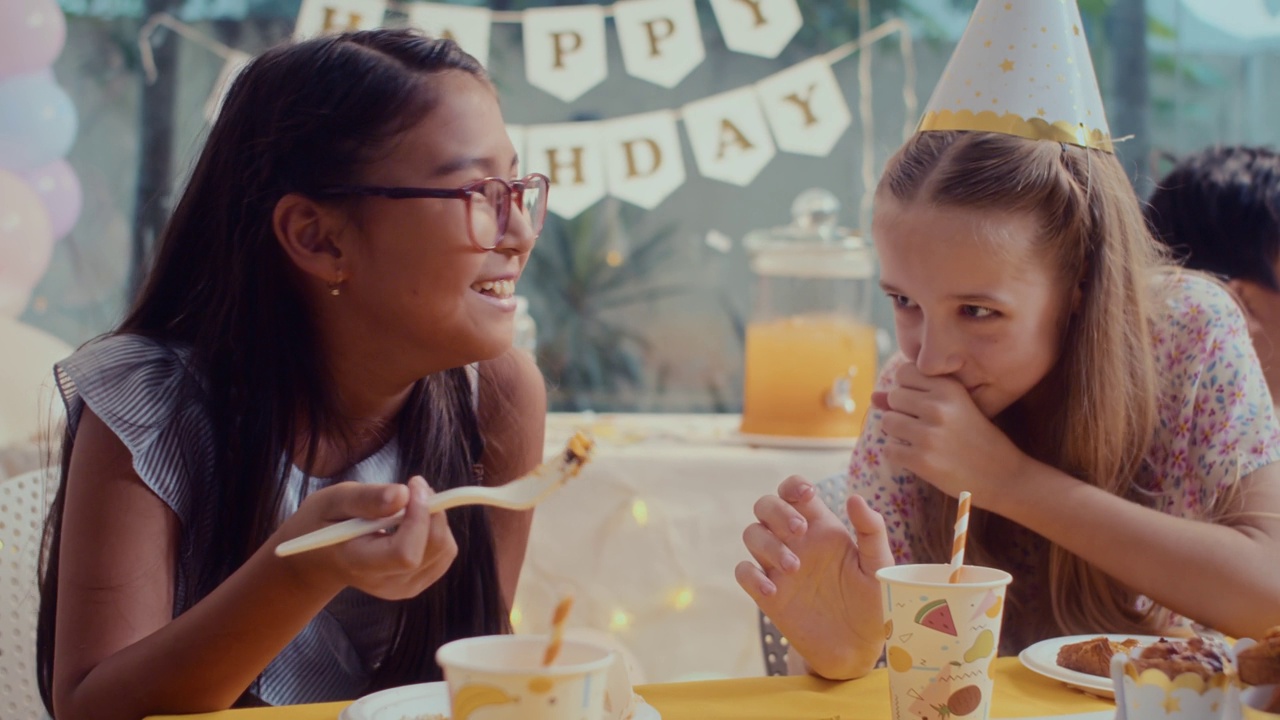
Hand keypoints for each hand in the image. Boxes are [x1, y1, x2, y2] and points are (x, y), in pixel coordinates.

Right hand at [271, 476, 458, 599]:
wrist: (320, 557)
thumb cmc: (323, 524)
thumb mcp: (333, 501)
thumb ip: (366, 498)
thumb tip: (403, 494)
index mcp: (360, 564)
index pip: (405, 553)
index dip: (419, 517)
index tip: (413, 485)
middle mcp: (386, 583)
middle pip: (433, 549)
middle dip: (432, 510)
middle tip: (413, 486)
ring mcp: (404, 588)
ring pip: (444, 550)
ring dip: (435, 519)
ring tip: (407, 504)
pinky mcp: (417, 583)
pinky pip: (445, 553)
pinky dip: (436, 530)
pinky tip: (412, 522)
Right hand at [735, 476, 891, 679]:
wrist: (859, 649)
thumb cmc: (873, 603)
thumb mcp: (879, 565)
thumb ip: (871, 531)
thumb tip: (855, 497)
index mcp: (821, 527)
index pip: (794, 492)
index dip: (793, 485)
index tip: (806, 494)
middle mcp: (796, 542)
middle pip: (765, 506)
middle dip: (777, 510)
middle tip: (798, 531)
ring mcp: (778, 566)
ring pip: (752, 534)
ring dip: (768, 544)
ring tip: (795, 567)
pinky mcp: (768, 594)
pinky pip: (744, 572)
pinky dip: (752, 576)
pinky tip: (773, 590)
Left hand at [873, 362, 1026, 502]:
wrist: (1006, 477)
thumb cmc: (978, 438)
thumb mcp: (956, 409)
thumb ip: (914, 398)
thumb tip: (873, 396)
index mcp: (950, 388)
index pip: (904, 373)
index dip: (908, 389)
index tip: (924, 405)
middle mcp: (938, 407)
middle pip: (893, 397)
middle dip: (903, 412)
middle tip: (925, 427)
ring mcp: (929, 434)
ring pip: (887, 422)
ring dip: (899, 434)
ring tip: (923, 442)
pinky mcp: (921, 460)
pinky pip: (889, 450)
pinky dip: (899, 455)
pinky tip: (921, 458)